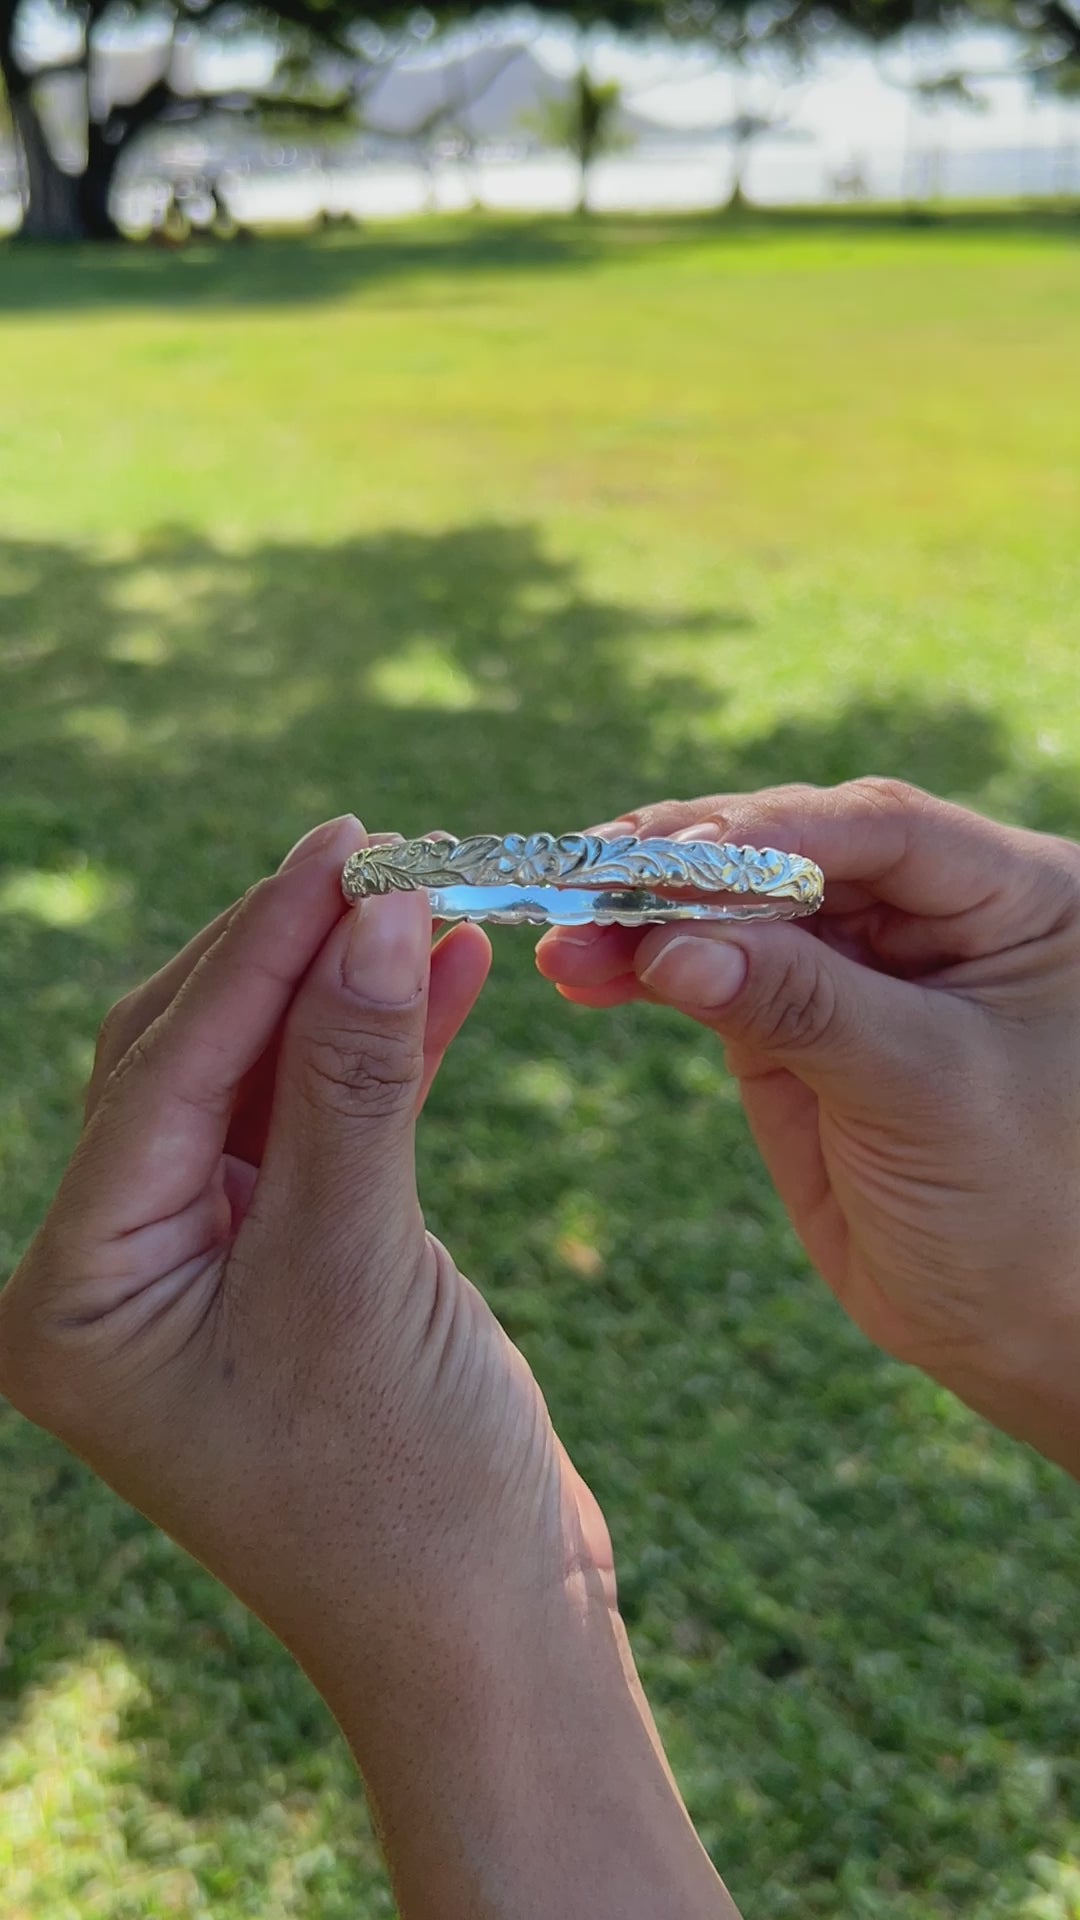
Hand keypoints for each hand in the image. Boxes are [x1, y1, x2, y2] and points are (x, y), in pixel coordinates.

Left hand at [0, 814, 733, 1919]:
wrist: (489, 1637)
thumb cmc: (404, 1494)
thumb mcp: (363, 1269)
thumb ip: (353, 1082)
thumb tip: (371, 909)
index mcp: (76, 1295)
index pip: (158, 1076)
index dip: (254, 951)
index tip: (341, 847)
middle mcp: (115, 1274)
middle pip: (188, 1061)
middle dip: (288, 958)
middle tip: (382, 858)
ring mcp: (198, 1267)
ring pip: (255, 1082)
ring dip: (338, 994)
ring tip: (425, 901)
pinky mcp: (283, 1262)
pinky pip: (316, 1127)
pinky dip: (377, 1055)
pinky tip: (438, 979)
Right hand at [538, 779, 1079, 1473]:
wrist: (1014, 1326)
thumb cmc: (1024, 1207)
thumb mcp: (926, 1091)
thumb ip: (804, 1007)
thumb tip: (671, 946)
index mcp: (1014, 894)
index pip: (881, 829)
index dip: (770, 832)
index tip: (672, 859)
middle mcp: (935, 909)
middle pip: (793, 852)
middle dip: (684, 871)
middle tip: (588, 889)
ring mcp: (858, 962)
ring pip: (736, 908)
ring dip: (644, 920)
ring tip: (564, 944)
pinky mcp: (796, 1019)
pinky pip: (710, 972)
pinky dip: (645, 970)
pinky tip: (584, 973)